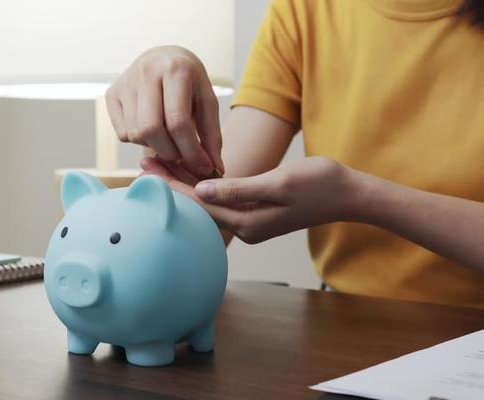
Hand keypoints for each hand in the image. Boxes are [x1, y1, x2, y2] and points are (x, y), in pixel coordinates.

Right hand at [107, 46, 223, 177]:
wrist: (163, 57)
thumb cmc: (189, 83)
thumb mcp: (207, 102)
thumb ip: (212, 135)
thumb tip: (215, 169)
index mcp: (175, 69)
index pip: (178, 121)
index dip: (191, 151)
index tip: (202, 166)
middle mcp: (146, 72)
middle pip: (150, 129)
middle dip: (169, 152)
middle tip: (182, 156)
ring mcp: (125, 82)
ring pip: (135, 134)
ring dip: (155, 147)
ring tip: (168, 140)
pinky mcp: (111, 94)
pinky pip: (122, 133)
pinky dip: (139, 141)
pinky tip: (151, 130)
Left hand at [142, 156, 359, 243]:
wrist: (349, 195)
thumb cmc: (320, 184)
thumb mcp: (280, 183)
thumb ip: (239, 189)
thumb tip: (201, 190)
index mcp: (248, 222)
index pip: (199, 203)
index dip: (171, 184)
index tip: (147, 168)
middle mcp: (245, 227)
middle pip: (198, 205)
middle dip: (171, 183)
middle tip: (143, 163)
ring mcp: (250, 222)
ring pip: (208, 202)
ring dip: (184, 183)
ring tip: (158, 164)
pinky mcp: (255, 214)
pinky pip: (222, 201)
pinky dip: (203, 186)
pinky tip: (189, 172)